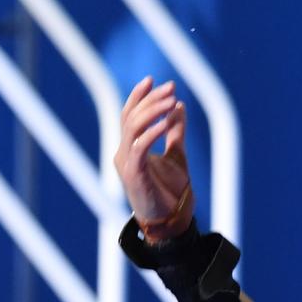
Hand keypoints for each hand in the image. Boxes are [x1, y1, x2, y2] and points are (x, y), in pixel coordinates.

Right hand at [113, 76, 193, 238]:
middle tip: (170, 87)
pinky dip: (152, 133)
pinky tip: (166, 123)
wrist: (171, 221)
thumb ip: (175, 131)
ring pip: (132, 128)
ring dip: (152, 112)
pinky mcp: (133, 175)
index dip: (139, 96)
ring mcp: (126, 164)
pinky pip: (139, 148)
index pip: (129, 115)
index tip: (153, 80)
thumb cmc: (170, 191)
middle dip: (150, 100)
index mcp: (130, 148)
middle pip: (130, 117)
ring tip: (170, 101)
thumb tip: (178, 105)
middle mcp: (123, 153)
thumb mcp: (177, 154)